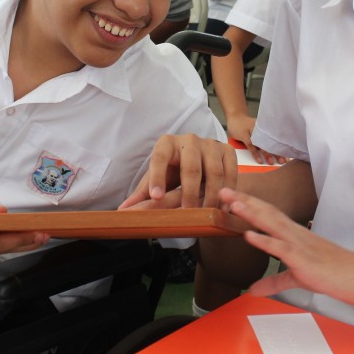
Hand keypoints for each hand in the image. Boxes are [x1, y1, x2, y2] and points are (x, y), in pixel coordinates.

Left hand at [119, 133, 236, 209]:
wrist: (200, 157)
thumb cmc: (173, 169)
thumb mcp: (158, 177)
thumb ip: (143, 193)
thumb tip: (122, 211)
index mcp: (166, 143)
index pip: (159, 158)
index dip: (156, 177)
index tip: (156, 197)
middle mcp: (188, 140)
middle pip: (190, 167)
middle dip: (189, 192)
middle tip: (187, 212)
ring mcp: (210, 144)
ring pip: (212, 171)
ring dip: (211, 195)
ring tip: (207, 213)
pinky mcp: (226, 150)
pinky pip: (230, 170)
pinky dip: (228, 190)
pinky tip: (223, 207)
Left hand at [221, 187, 353, 305]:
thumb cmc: (338, 275)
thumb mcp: (299, 279)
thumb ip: (275, 282)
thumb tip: (254, 290)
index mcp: (296, 236)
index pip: (269, 215)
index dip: (249, 204)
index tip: (230, 196)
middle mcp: (296, 235)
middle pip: (267, 213)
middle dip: (244, 201)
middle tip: (222, 189)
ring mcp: (300, 246)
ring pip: (272, 225)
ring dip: (251, 213)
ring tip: (232, 203)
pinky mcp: (305, 261)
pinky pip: (282, 249)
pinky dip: (264, 241)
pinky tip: (249, 235)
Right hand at [226, 114, 285, 164]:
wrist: (235, 117)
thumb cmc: (249, 125)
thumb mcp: (259, 129)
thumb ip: (265, 137)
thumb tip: (276, 151)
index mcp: (266, 128)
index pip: (276, 138)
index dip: (282, 148)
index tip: (288, 157)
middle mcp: (261, 129)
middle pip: (271, 141)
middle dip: (277, 152)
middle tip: (283, 161)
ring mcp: (252, 131)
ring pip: (262, 144)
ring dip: (268, 154)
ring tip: (272, 163)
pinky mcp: (244, 134)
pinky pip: (251, 145)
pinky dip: (256, 153)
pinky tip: (259, 160)